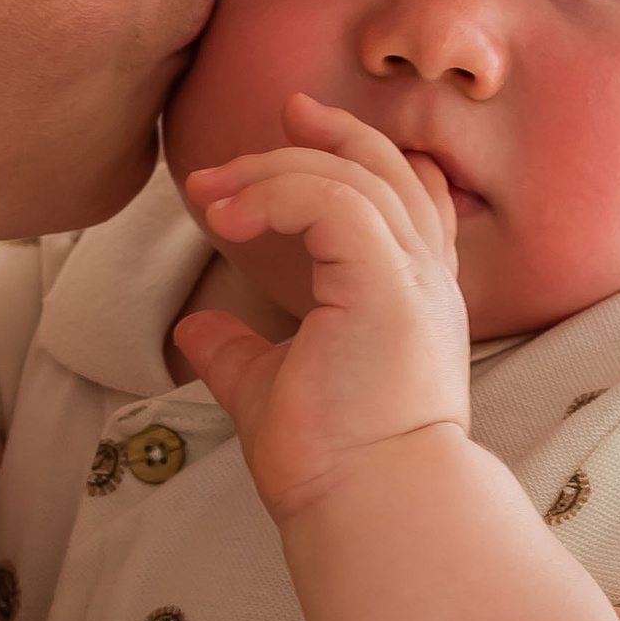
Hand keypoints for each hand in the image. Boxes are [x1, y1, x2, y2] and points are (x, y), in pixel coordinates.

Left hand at [173, 95, 470, 522]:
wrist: (368, 507)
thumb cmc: (333, 465)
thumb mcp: (272, 390)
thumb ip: (239, 353)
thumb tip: (195, 330)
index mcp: (413, 303)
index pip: (409, 203)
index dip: (361, 156)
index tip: (301, 127)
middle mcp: (424, 282)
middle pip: (387, 174)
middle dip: (328, 135)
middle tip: (275, 112)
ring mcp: (412, 280)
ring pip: (352, 179)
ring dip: (274, 170)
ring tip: (212, 190)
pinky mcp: (385, 283)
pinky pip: (331, 201)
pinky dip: (276, 194)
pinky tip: (228, 220)